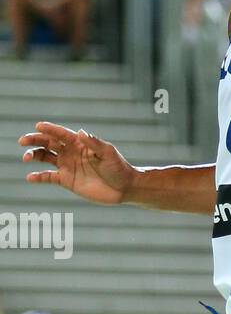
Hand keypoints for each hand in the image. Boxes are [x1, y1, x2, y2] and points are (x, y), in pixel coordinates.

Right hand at [20, 122, 134, 204]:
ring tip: (26, 158)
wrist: (123, 188)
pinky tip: (30, 177)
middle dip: (35, 140)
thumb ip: (94, 143)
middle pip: (48, 143)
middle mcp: (70, 152)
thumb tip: (80, 132)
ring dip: (34, 155)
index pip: (61, 134)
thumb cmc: (118, 167)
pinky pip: (49, 177)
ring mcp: (67, 166)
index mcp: (79, 143)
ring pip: (45, 157)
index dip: (50, 129)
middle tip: (23, 141)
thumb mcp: (108, 153)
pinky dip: (39, 177)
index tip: (38, 126)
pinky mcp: (67, 180)